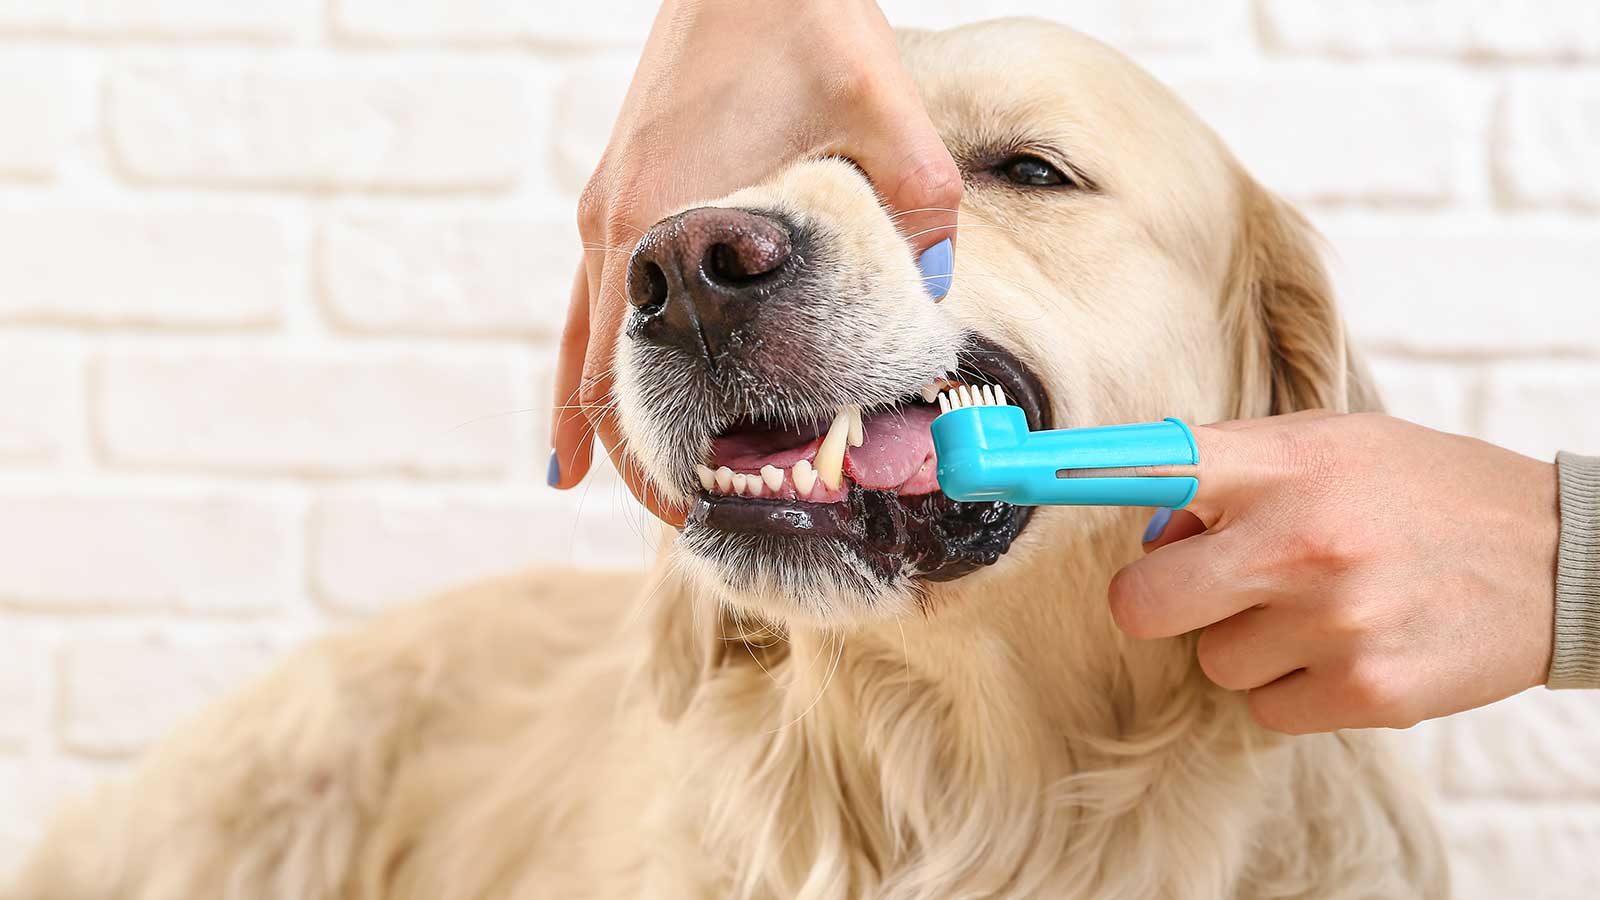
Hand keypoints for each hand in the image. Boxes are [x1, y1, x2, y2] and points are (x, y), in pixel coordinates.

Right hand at [549, 0, 960, 524]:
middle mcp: (618, 226)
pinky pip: (594, 292)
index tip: (700, 508)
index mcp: (665, 221)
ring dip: (606, 412)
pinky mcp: (621, 182)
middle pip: (604, 374)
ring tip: (623, 486)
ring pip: (588, 337)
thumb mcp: (880, 104)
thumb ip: (916, 197)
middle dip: (640, 454)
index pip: (636, 372)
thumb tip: (937, 286)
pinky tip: (594, 392)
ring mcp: (609, 204)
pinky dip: (591, 351)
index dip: (661, 452)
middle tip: (690, 517)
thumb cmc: (799, 17)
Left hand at [1108, 411, 1559, 733]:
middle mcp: (1300, 538)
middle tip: (1214, 586)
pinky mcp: (1366, 691)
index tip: (1006, 469)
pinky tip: (1350, 648)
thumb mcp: (1332, 447)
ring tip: (1323, 607)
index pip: (1150, 464)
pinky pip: (1263, 708)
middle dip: (1163, 603)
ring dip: (1249, 643)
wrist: (1562, 559)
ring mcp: (1333, 619)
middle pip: (1142, 602)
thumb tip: (1146, 525)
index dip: (1065, 472)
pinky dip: (1295, 689)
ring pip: (1210, 661)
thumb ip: (1232, 473)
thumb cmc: (1422, 495)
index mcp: (1285, 463)